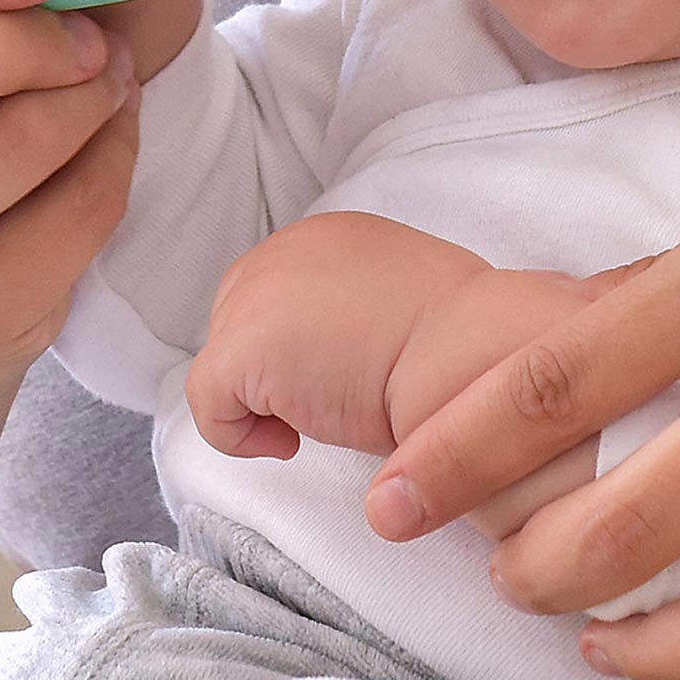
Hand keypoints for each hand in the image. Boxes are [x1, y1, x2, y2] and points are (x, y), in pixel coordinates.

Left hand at [189, 214, 487, 460]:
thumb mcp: (411, 306)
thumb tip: (355, 348)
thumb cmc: (461, 347)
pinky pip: (212, 407)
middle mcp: (287, 248)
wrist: (468, 355)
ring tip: (323, 414)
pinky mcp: (243, 347)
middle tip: (331, 397)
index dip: (298, 344)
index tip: (339, 374)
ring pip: (226, 362)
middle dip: (272, 367)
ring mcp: (259, 294)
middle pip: (239, 317)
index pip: (278, 289)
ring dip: (265, 397)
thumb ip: (370, 309)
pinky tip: (292, 444)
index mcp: (333, 236)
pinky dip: (241, 436)